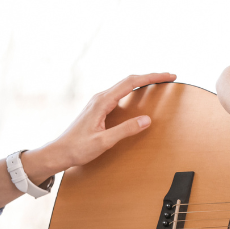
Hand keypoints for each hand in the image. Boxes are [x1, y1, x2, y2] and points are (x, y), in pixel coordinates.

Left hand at [24, 73, 176, 177]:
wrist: (59, 152)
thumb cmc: (78, 148)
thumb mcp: (104, 141)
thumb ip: (125, 130)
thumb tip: (146, 120)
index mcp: (102, 101)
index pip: (132, 83)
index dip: (152, 77)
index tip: (168, 76)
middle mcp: (100, 97)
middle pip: (130, 80)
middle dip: (151, 77)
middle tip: (169, 77)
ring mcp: (99, 102)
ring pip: (125, 86)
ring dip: (142, 82)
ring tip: (158, 83)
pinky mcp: (99, 108)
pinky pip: (120, 94)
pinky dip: (134, 90)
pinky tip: (139, 95)